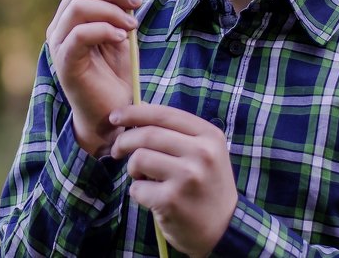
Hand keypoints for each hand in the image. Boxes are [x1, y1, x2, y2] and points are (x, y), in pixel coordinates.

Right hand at [46, 0, 141, 156]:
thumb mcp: (120, 36)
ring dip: (111, 10)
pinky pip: (80, 34)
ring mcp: (58, 45)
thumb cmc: (114, 77)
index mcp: (70, 19)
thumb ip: (119, 12)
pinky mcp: (64, 62)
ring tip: (132, 26)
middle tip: (137, 2)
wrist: (110, 115)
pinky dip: (104, 30)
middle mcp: (59, 28)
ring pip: (78, 7)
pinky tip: (122, 38)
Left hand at [110, 105, 237, 257]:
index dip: (133, 113)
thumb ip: (176, 131)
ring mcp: (187, 177)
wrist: (223, 229)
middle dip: (124, 141)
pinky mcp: (172, 200)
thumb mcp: (204, 151)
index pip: (163, 114)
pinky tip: (152, 197)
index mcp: (209, 135)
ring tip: (143, 177)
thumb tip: (137, 109)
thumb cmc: (205, 185)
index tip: (114, 117)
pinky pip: (137, 187)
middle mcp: (202, 153)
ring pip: (139, 158)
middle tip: (117, 150)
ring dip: (132, 168)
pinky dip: (138, 192)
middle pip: (147, 134)